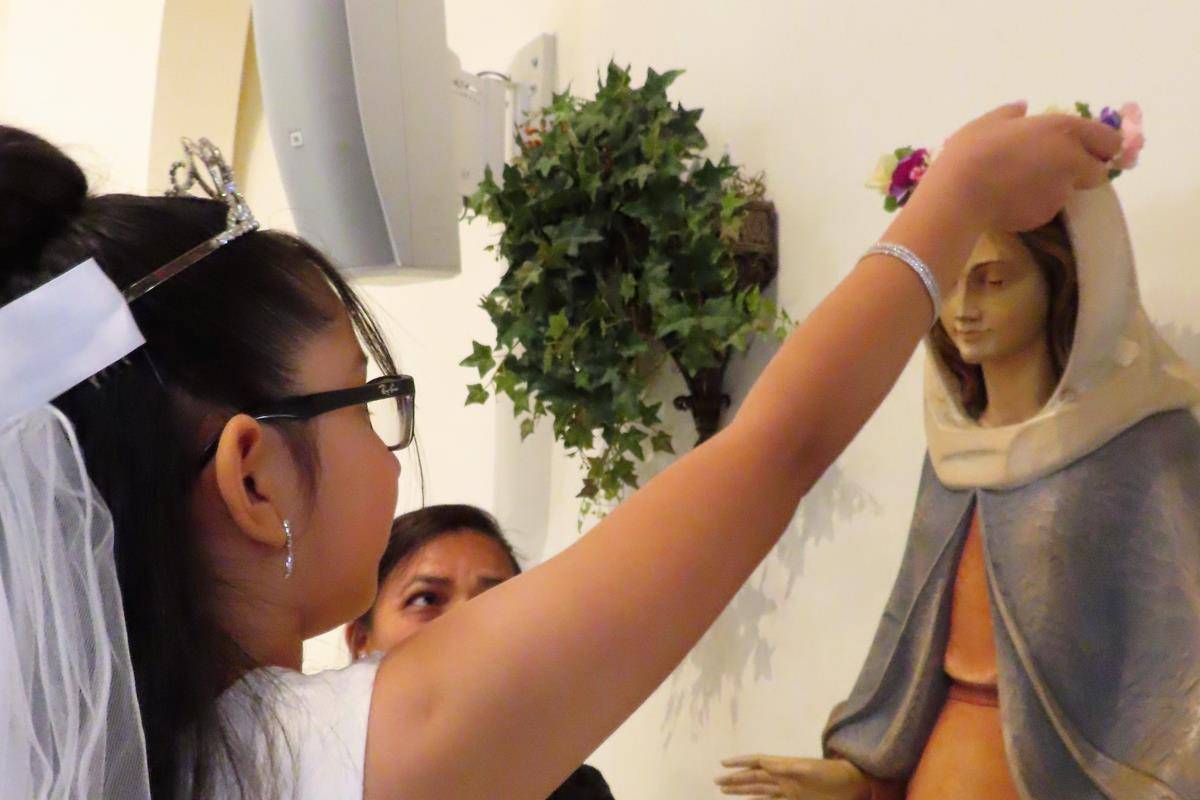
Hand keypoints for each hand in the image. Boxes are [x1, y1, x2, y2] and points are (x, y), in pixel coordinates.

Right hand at [715, 755, 871, 799]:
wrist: (851, 785)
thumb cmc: (830, 774)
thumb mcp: (808, 768)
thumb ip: (787, 767)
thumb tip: (765, 762)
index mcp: (783, 767)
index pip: (757, 763)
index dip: (740, 763)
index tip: (722, 764)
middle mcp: (783, 778)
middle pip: (754, 778)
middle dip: (735, 780)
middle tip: (717, 783)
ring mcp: (789, 790)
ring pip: (759, 790)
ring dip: (743, 791)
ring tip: (726, 791)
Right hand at [916, 101, 1122, 232]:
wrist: (959, 194)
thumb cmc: (973, 149)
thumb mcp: (988, 122)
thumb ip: (1011, 113)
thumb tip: (1022, 108)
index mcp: (1063, 129)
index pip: (1109, 140)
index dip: (1101, 146)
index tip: (1087, 149)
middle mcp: (1072, 159)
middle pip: (1098, 171)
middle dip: (1084, 171)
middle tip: (1056, 169)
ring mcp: (1061, 191)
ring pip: (1070, 190)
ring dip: (1056, 187)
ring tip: (1023, 185)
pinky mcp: (1046, 215)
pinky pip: (1047, 207)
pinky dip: (1035, 203)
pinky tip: (1011, 200)